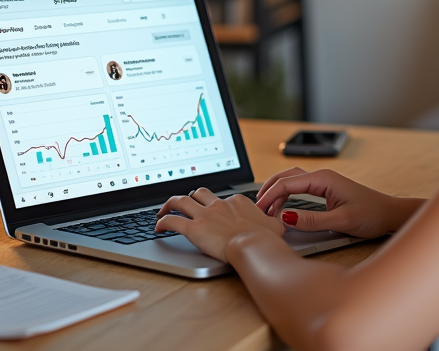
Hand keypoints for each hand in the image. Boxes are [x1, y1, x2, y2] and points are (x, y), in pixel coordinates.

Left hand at [155, 188, 284, 261]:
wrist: (254, 245)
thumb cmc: (265, 239)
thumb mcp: (275, 226)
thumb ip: (272, 222)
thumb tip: (281, 222)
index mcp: (237, 201)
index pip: (224, 198)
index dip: (217, 205)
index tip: (214, 212)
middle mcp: (219, 204)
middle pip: (200, 193)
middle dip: (191, 197)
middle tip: (185, 204)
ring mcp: (206, 214)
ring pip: (181, 201)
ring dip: (170, 203)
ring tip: (163, 209)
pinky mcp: (194, 228)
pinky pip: (172, 221)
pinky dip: (163, 222)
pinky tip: (158, 226)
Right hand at [256, 167, 423, 239]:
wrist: (390, 214)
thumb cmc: (371, 214)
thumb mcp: (341, 221)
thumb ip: (312, 220)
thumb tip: (286, 218)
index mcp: (324, 179)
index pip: (288, 183)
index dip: (270, 196)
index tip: (259, 211)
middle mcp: (322, 177)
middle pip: (286, 176)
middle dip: (269, 190)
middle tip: (256, 208)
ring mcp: (324, 183)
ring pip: (292, 181)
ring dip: (277, 192)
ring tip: (266, 210)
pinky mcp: (326, 191)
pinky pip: (299, 188)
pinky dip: (286, 196)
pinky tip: (281, 208)